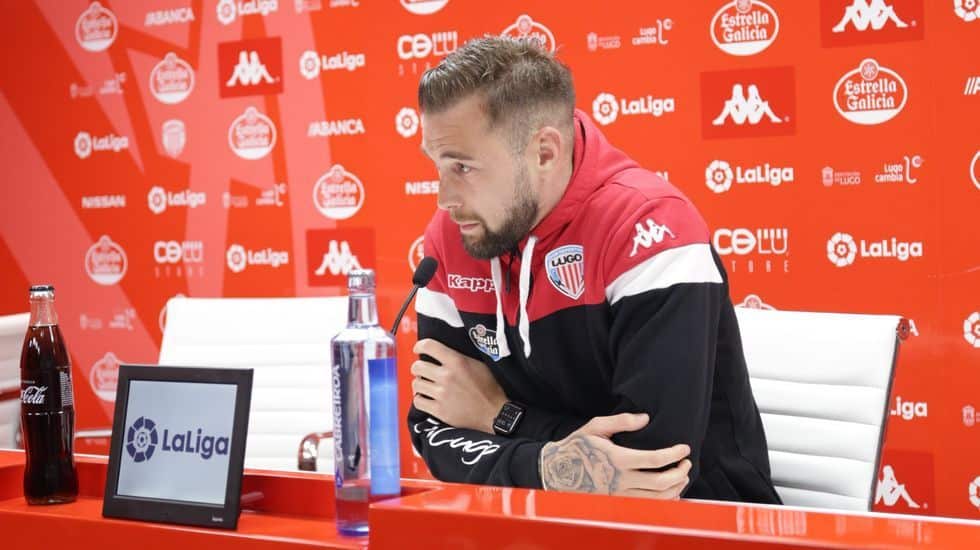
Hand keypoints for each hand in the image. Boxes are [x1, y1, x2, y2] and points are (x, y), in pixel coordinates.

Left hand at [411, 339, 507, 433]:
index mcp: (457, 362)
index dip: (420, 346)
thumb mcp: (479, 365)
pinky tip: (426, 397)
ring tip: (425, 384)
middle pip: (417, 366)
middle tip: (422, 370)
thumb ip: (460, 358)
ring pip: (416, 384)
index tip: (418, 349)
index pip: (429, 346)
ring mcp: (442, 394)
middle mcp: (447, 376)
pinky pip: (418, 401)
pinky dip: (420, 399)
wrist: (494, 413)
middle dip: (418, 367)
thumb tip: (444, 353)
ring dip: (419, 383)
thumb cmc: (489, 389)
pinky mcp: (440, 411)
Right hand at [539, 413, 691, 498]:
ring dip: (676, 487)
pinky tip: (670, 491)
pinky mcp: (619, 504)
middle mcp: (620, 481)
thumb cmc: (577, 446)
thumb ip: (621, 420)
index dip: (674, 454)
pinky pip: (649, 507)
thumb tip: (645, 418)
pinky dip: (665, 501)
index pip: (655, 459)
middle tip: (686, 463)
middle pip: (661, 482)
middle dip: (680, 472)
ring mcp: (620, 496)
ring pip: (658, 499)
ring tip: (682, 476)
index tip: (684, 448)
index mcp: (617, 459)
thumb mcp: (595, 426)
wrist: (558, 472)